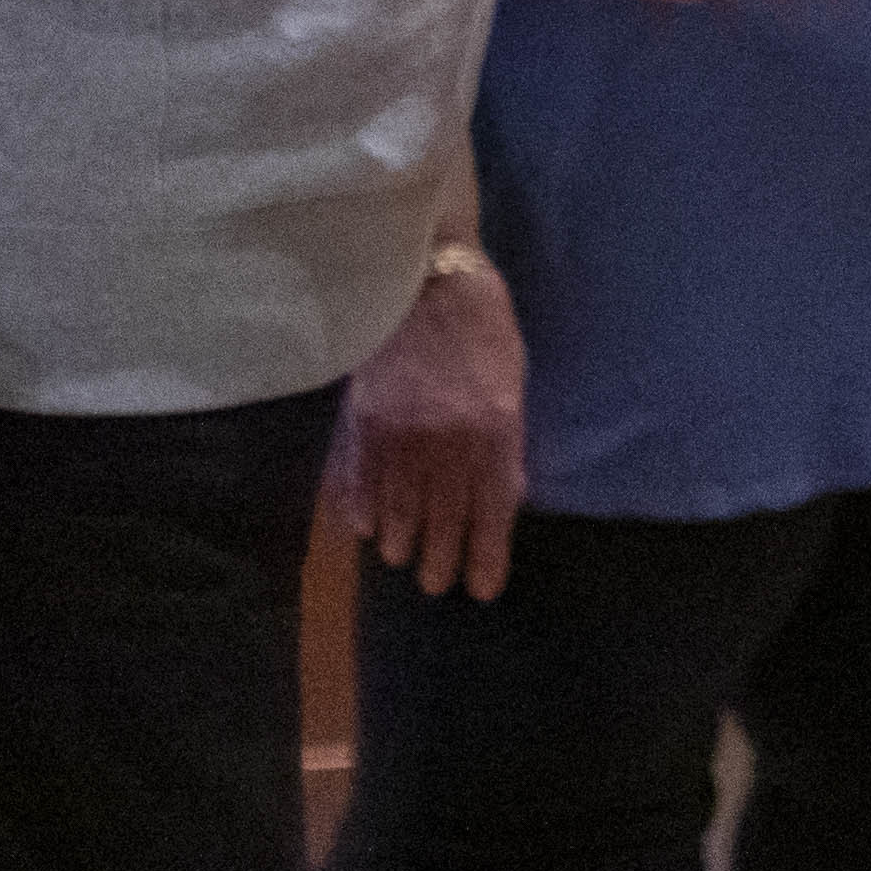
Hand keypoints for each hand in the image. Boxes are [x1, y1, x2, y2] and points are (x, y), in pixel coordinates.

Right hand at [335, 247, 526, 601]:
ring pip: (397, 504)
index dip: (486, 554)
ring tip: (400, 560)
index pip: (491, 509)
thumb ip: (505, 442)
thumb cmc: (483, 328)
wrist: (427, 281)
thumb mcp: (512, 384)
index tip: (481, 590)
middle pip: (443, 516)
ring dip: (400, 539)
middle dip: (440, 558)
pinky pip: (359, 477)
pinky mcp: (364, 419)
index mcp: (495, 429)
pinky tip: (363, 530)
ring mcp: (402, 431)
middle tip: (435, 585)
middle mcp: (448, 439)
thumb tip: (503, 496)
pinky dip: (359, 507)